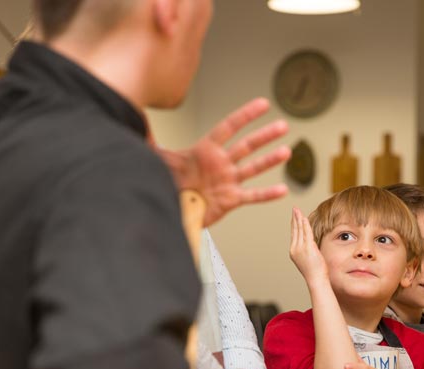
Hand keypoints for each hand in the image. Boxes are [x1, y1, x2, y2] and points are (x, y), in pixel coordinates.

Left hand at [157, 98, 289, 226]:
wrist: (171, 208)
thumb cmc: (168, 183)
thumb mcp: (160, 161)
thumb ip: (153, 144)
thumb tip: (136, 123)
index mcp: (206, 150)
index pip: (228, 128)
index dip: (245, 116)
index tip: (263, 104)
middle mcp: (221, 163)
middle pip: (246, 146)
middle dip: (264, 136)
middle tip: (283, 125)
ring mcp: (228, 181)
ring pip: (253, 168)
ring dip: (269, 161)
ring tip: (286, 151)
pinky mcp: (230, 200)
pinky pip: (252, 196)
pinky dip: (266, 194)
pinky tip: (282, 190)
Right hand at [290, 207, 327, 284]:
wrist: (315, 280)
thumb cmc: (314, 272)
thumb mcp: (309, 259)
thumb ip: (308, 249)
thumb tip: (311, 243)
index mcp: (294, 251)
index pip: (294, 234)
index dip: (294, 224)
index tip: (294, 216)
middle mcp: (295, 249)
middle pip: (294, 230)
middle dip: (294, 218)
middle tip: (294, 209)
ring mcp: (300, 248)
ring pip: (299, 230)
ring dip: (298, 218)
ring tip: (297, 210)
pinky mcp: (308, 247)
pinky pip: (306, 233)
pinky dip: (305, 224)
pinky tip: (304, 218)